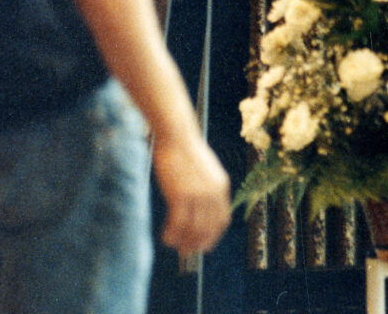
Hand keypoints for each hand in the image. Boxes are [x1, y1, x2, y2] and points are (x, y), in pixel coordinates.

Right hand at [153, 136, 231, 258]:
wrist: (176, 134)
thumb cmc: (186, 150)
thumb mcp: (205, 169)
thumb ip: (208, 187)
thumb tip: (203, 208)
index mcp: (222, 186)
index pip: (222, 220)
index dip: (213, 235)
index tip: (204, 245)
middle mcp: (213, 193)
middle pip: (207, 228)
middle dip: (197, 243)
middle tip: (186, 251)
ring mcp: (197, 195)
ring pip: (192, 229)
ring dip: (183, 242)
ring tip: (173, 245)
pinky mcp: (180, 195)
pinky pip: (177, 224)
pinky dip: (171, 235)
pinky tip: (165, 238)